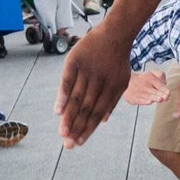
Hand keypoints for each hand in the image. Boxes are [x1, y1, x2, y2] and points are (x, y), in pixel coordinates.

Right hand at [57, 26, 133, 147]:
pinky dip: (62, 96)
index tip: (78, 142)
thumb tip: (102, 121)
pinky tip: (58, 111)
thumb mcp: (122, 81)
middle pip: (85, 109)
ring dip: (69, 117)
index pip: (97, 114)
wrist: (115, 34)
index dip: (88, 129)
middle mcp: (99, 82)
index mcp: (112, 90)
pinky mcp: (75, 61)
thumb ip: (112, 101)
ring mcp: (87, 72)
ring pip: (76, 98)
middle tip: (67, 145)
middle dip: (76, 128)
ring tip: (62, 133)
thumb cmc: (117, 61)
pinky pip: (67, 81)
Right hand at [122, 70, 169, 106]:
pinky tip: (149, 101)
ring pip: (149, 97)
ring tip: (160, 99)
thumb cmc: (142, 79)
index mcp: (150, 78)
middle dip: (162, 95)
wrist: (126, 83)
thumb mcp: (151, 73)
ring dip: (155, 98)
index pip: (160, 86)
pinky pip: (140, 100)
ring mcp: (139, 92)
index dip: (166, 91)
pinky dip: (145, 101)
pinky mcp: (134, 98)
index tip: (168, 94)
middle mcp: (145, 85)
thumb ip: (160, 75)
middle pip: (156, 92)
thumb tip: (165, 82)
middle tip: (165, 97)